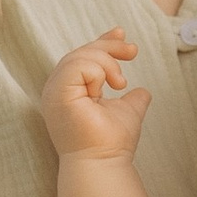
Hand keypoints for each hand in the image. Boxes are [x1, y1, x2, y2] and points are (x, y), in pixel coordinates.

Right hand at [41, 28, 151, 162]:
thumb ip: (132, 99)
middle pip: (81, 53)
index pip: (82, 58)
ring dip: (106, 62)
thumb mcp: (127, 111)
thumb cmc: (111, 143)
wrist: (104, 162)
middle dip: (109, 46)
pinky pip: (78, 65)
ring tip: (120, 83)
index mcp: (70, 91)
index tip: (121, 33)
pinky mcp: (57, 93)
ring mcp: (54, 91)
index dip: (101, 42)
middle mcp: (57, 89)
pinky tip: (109, 87)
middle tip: (132, 51)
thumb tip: (143, 91)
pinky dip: (98, 71)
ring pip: (80, 56)